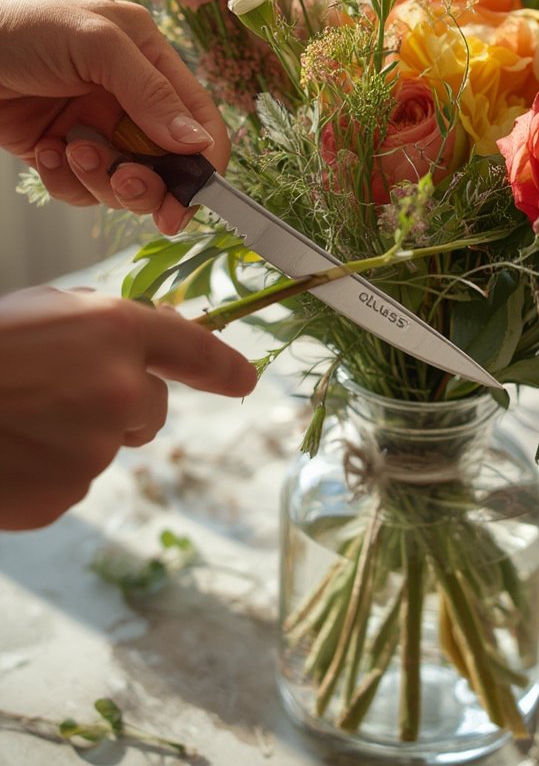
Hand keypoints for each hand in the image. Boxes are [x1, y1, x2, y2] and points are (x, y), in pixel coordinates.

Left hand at [0, 0, 226, 233]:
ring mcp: (98, 129)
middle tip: (125, 183)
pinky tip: (48, 152)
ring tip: (71, 151)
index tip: (195, 196)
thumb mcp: (97, 45)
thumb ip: (151, 93)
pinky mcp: (67, 154)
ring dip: (101, 180)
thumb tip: (197, 144)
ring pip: (128, 184)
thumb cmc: (23, 30)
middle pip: (170, 164)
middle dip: (151, 182)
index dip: (205, 161)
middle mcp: (131, 98)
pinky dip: (68, 182)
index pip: (199, 119)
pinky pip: (86, 191)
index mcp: (151, 61)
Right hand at [0, 286, 257, 529]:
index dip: (223, 365)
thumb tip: (135, 344)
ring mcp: (95, 450)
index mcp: (114, 332)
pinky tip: (8, 452)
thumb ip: (98, 323)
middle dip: (119, 402)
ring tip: (14, 419)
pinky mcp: (66, 496)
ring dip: (71, 436)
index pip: (191, 349)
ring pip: (103, 446)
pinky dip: (44, 472)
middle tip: (52, 393)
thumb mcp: (39, 310)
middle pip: (150, 407)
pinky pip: (70, 482)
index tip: (246, 379)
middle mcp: (121, 391)